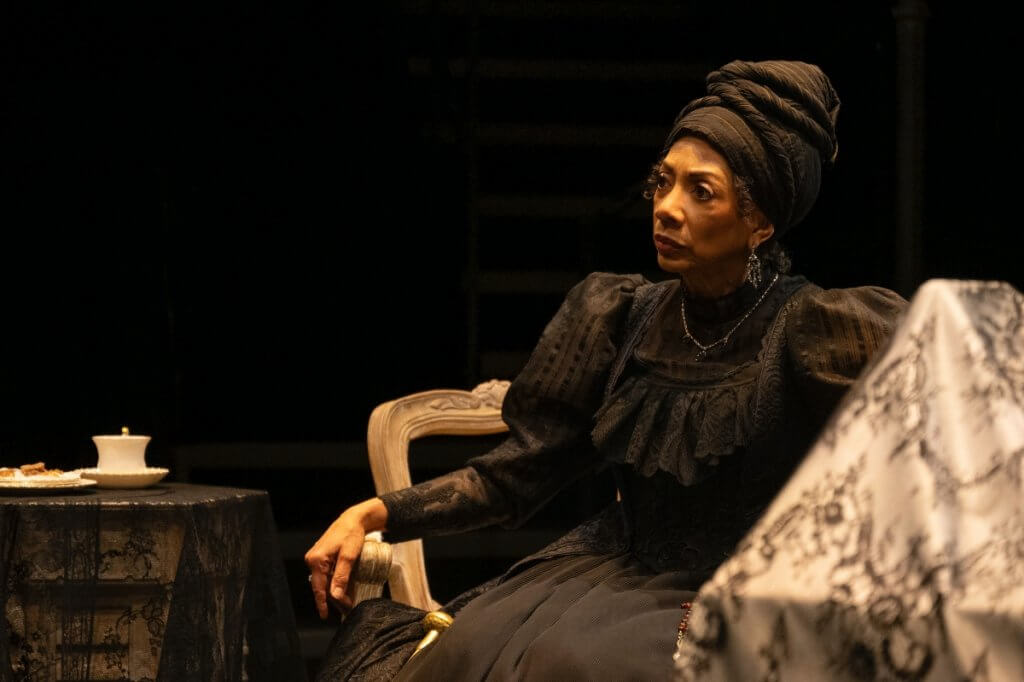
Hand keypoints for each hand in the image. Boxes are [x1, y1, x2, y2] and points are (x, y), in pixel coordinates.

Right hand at [305, 498, 386, 619]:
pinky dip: (334, 580)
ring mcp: (316, 557)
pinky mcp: (321, 556)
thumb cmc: (351, 534)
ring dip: (334, 589)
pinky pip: (326, 573)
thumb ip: (341, 577)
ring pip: (324, 580)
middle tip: (346, 606)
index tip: (325, 616)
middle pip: (321, 585)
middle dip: (332, 597)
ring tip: (347, 598)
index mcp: (316, 560)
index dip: (323, 603)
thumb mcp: (349, 556)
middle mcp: (312, 559)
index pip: (318, 587)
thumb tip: (336, 596)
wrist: (353, 520)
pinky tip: (343, 586)